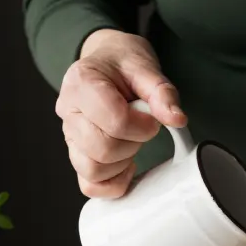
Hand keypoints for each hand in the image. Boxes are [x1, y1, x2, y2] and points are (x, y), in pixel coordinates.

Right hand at [55, 29, 186, 197]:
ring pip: (93, 170)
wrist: (106, 62)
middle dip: (133, 144)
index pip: (114, 121)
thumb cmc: (122, 64)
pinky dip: (112, 182)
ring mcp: (69, 136)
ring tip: (131, 141)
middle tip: (142, 128)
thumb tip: (177, 119)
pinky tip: (125, 165)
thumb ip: (162, 93)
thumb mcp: (145, 67)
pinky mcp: (76, 155)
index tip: (151, 118)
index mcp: (82, 83)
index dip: (142, 126)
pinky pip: (89, 184)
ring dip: (122, 162)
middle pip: (102, 149)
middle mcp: (68, 111)